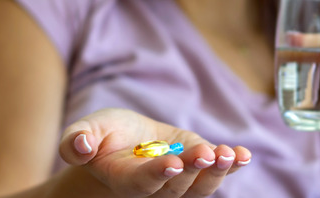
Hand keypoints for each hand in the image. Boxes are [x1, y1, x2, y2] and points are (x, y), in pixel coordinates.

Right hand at [59, 108, 250, 196]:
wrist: (123, 142)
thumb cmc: (101, 138)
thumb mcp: (84, 133)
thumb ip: (76, 141)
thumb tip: (78, 145)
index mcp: (126, 180)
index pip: (144, 183)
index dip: (159, 174)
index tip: (173, 163)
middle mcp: (156, 186)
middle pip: (179, 185)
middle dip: (194, 169)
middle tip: (206, 154)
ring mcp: (181, 178)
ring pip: (201, 184)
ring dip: (217, 170)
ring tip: (230, 155)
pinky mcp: (197, 163)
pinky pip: (217, 169)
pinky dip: (232, 164)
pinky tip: (243, 155)